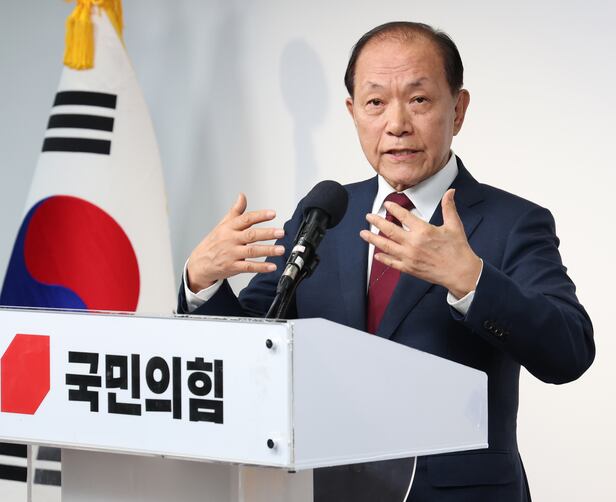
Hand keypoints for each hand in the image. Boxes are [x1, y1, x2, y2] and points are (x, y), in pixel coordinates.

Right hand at [186, 193, 284, 292]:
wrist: (200, 262)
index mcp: (229, 227)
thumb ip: (236, 211)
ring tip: (281, 249)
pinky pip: (248, 267)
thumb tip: (242, 196)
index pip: (246, 219)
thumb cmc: (214, 242)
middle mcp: (231, 239)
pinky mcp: (233, 266)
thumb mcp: (223, 224)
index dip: (259, 216)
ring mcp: (232, 253)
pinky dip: (261, 267)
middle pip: (251, 235)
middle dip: (267, 233)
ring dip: (268, 250)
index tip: (273, 213)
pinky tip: (272, 266)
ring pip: (252, 251)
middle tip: (281, 232)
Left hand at [359, 189, 481, 298]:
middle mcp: (413, 243)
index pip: (404, 216)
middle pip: (389, 230)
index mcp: (423, 231)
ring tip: (363, 233)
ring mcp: (409, 257)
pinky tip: (376, 254)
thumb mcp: (454, 225)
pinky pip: (392, 263)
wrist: (461, 272)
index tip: (387, 204)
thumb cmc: (458, 250)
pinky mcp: (409, 268)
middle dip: (376, 222)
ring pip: (386, 246)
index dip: (393, 209)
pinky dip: (383, 258)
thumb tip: (450, 192)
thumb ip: (448, 207)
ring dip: (373, 239)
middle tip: (368, 216)